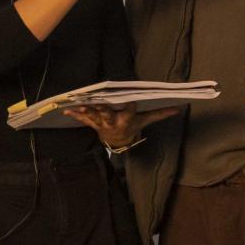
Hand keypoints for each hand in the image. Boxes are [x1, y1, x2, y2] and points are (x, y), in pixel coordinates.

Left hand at [62, 103, 178, 148]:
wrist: (118, 142)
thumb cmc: (132, 127)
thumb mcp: (145, 121)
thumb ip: (160, 113)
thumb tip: (178, 108)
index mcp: (126, 120)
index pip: (129, 112)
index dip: (130, 108)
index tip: (132, 102)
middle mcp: (113, 122)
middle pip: (108, 114)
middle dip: (103, 109)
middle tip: (99, 103)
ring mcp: (101, 123)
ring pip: (93, 116)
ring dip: (86, 111)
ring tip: (79, 106)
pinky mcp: (93, 123)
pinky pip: (83, 119)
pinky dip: (75, 115)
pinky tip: (66, 111)